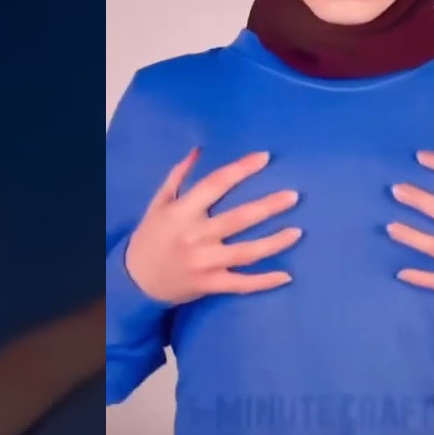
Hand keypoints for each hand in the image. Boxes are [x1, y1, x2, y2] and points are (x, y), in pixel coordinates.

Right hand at [125, 148, 301, 304]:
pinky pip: (242, 284)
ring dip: (274, 242)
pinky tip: (287, 275)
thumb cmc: (152, 235)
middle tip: (294, 195)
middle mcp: (195, 236)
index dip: (241, 169)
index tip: (265, 157)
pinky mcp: (210, 284)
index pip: (216, 184)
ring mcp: (204, 263)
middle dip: (268, 207)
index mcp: (183, 211)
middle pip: (239, 218)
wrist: (136, 280)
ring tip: (298, 231)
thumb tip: (200, 150)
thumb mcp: (159, 202)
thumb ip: (179, 175)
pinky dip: (265, 281)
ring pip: (246, 252)